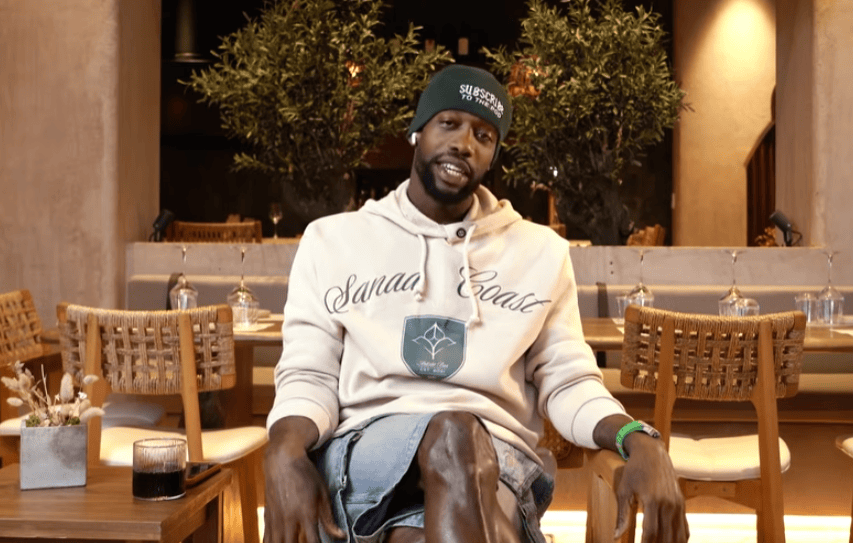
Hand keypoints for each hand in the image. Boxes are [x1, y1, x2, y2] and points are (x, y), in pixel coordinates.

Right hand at [263, 417, 345, 542]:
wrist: (282, 459)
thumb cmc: (306, 474)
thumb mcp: (322, 493)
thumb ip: (329, 518)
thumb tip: (341, 536)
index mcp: (306, 513)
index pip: (313, 542)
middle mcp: (289, 518)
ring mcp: (276, 519)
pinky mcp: (267, 516)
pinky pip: (266, 538)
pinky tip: (278, 542)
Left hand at [614, 433, 688, 542]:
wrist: (652, 453)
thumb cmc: (634, 470)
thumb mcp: (623, 490)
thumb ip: (621, 515)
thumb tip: (615, 536)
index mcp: (652, 501)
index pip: (650, 533)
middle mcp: (668, 504)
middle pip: (665, 537)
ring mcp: (678, 504)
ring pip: (677, 535)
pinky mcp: (682, 504)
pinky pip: (684, 528)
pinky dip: (680, 539)